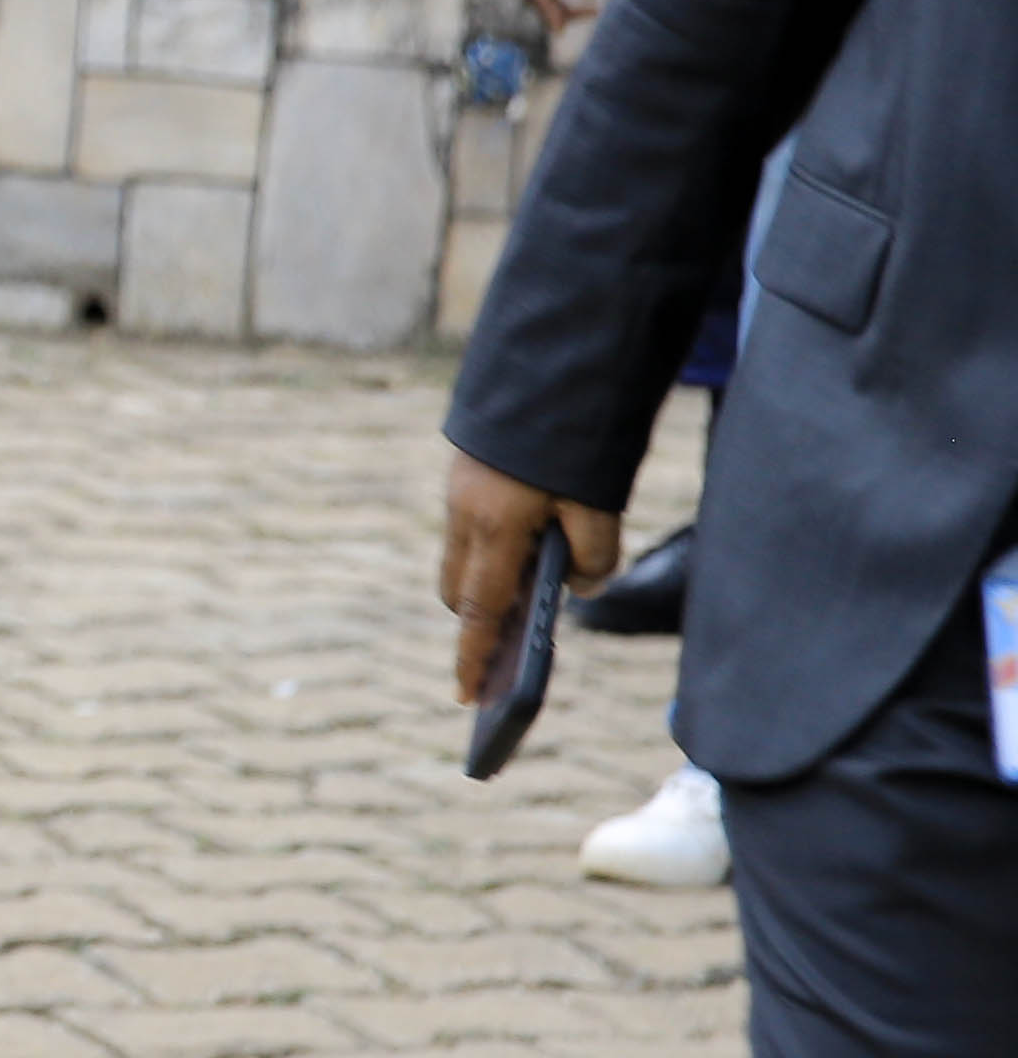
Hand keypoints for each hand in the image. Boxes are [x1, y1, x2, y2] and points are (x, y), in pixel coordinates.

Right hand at [437, 452, 623, 710]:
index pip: (480, 611)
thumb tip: (582, 586)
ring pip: (464, 557)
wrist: (551, 361)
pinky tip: (535, 532)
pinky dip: (494, 546)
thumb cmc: (575, 438)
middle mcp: (466, 513)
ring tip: (535, 581)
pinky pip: (472, 527)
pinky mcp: (467, 472)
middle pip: (460, 590)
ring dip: (490, 578)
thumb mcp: (598, 503)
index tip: (467, 696)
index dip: (474, 657)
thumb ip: (593, 554)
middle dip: (481, 618)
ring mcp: (461, 491)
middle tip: (515, 638)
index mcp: (495, 527)